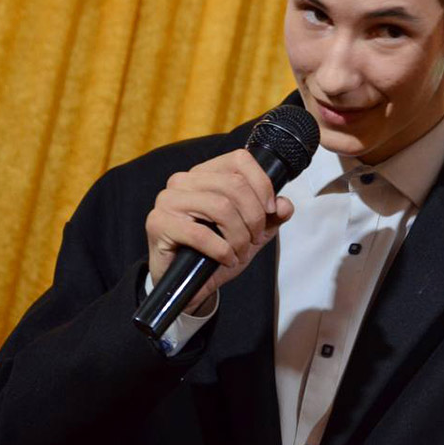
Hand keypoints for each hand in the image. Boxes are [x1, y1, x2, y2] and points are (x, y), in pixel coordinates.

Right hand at [145, 149, 293, 313]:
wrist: (188, 284)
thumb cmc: (217, 252)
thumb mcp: (252, 233)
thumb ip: (272, 217)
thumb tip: (285, 204)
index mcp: (205, 173)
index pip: (239, 160)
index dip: (262, 184)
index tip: (270, 209)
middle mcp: (183, 180)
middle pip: (234, 185)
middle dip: (253, 217)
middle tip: (254, 239)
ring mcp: (168, 200)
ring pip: (220, 207)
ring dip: (239, 235)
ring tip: (240, 252)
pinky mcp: (158, 223)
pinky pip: (200, 233)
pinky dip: (221, 250)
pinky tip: (226, 259)